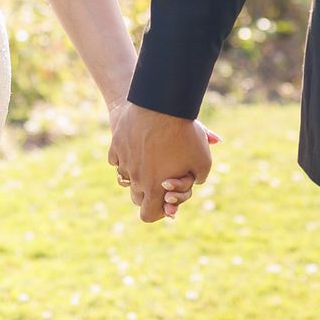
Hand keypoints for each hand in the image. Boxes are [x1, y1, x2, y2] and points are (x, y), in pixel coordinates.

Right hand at [108, 101, 214, 223]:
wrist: (162, 104)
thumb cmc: (185, 134)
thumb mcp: (203, 160)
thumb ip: (199, 177)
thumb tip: (195, 181)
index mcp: (154, 188)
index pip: (147, 215)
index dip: (158, 211)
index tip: (167, 199)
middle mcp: (135, 178)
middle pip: (136, 197)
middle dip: (148, 192)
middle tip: (161, 178)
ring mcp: (123, 161)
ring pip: (125, 178)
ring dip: (136, 174)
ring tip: (151, 159)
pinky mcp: (116, 145)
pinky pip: (117, 159)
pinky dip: (125, 157)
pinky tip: (137, 146)